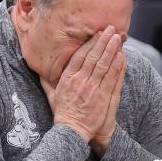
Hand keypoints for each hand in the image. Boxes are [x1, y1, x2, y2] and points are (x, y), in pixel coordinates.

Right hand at [41, 25, 124, 144]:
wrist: (72, 132)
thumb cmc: (63, 113)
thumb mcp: (51, 95)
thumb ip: (46, 81)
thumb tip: (39, 70)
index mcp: (68, 78)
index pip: (79, 56)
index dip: (89, 43)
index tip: (96, 33)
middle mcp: (80, 82)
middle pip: (93, 57)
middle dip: (103, 41)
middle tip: (110, 29)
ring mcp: (93, 89)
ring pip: (104, 65)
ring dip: (112, 50)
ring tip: (118, 37)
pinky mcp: (103, 98)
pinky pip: (112, 78)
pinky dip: (117, 66)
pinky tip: (122, 56)